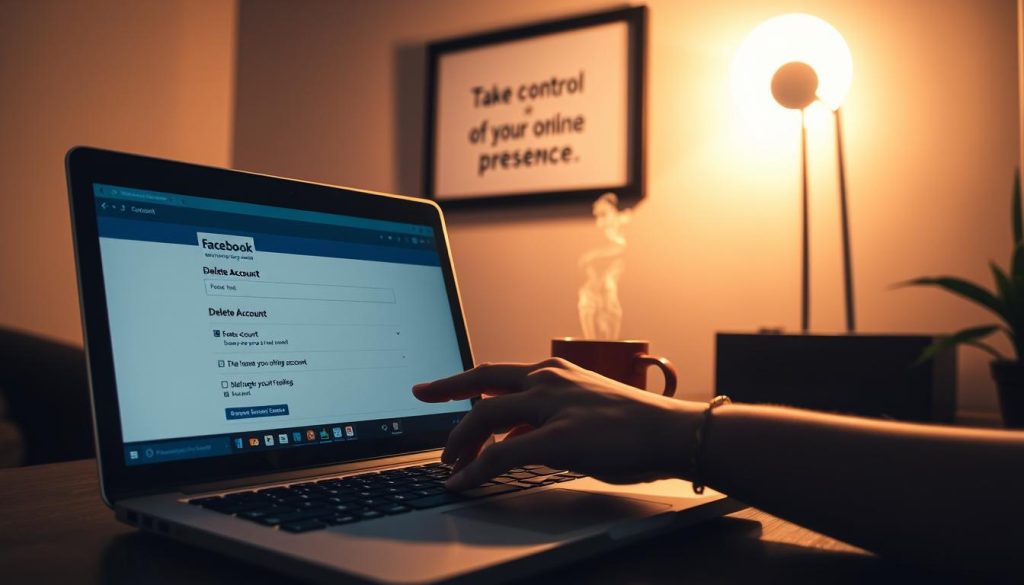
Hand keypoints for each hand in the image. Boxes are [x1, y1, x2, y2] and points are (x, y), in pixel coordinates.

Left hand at [412, 358, 702, 489]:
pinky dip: (477, 469)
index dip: (459, 380)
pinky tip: (464, 481)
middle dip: (445, 396)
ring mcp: (552, 406)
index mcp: (554, 371)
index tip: (434, 386)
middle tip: (421, 404)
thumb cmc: (635, 426)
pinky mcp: (559, 437)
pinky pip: (502, 454)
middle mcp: (548, 380)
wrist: (673, 431)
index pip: (495, 372)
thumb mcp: (582, 411)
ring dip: (460, 443)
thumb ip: (547, 417)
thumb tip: (516, 437)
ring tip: (448, 465)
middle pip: (481, 385)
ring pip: (485, 417)